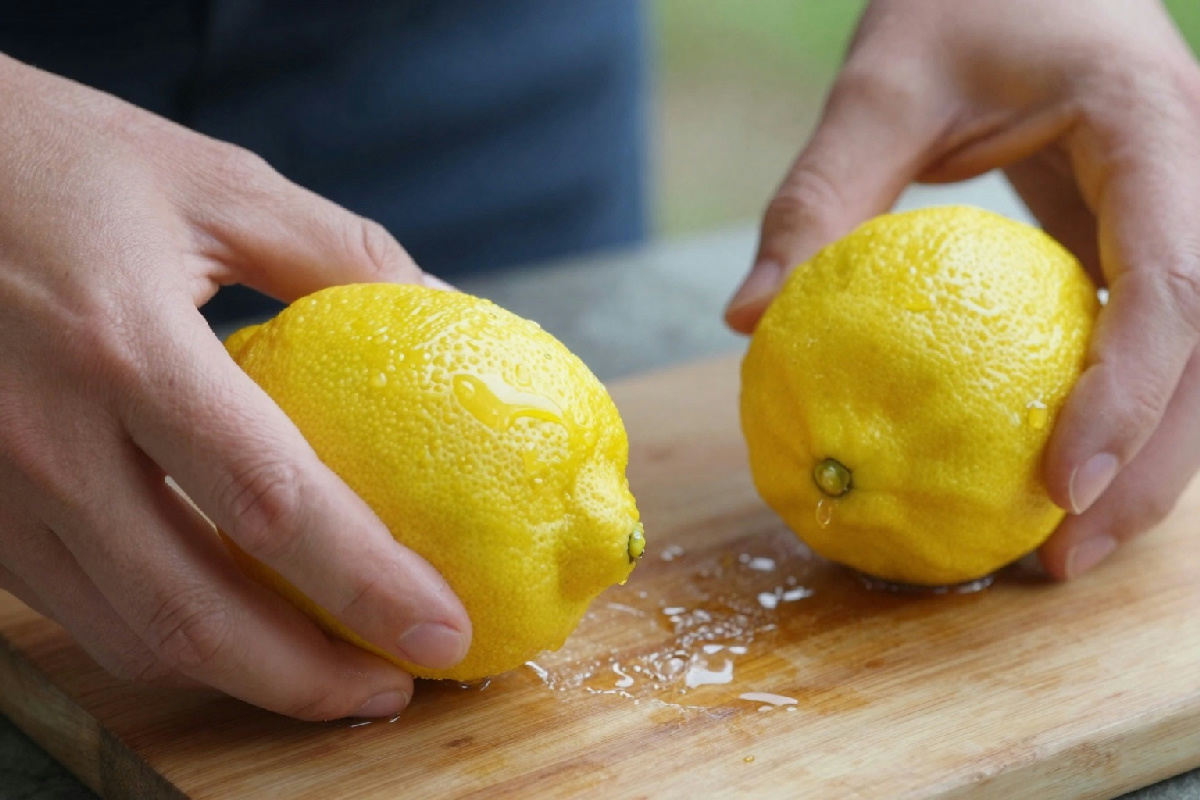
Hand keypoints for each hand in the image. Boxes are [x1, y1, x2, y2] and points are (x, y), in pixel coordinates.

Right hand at [0, 56, 469, 718]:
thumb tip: (448, 305)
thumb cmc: (50, 157)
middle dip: (306, 679)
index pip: (271, 503)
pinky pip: (71, 606)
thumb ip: (338, 252)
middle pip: (192, 609)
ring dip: (237, 676)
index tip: (442, 629)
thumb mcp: (210, 180)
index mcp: (124, 346)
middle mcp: (45, 435)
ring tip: (326, 675)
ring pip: (125, 631)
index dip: (367, 583)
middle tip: (393, 691)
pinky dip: (162, 637)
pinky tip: (228, 625)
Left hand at [725, 0, 1199, 578]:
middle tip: (1059, 561)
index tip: (1060, 486)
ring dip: (1144, 460)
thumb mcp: (878, 87)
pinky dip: (1110, 414)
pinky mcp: (1152, 234)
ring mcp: (1187, 205)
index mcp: (1154, 120)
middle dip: (1156, 468)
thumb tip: (745, 320)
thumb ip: (818, 198)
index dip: (1133, 395)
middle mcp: (1198, 172)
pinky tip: (1046, 471)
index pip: (1177, 278)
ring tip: (1060, 548)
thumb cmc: (951, 0)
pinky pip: (1152, 338)